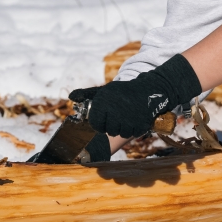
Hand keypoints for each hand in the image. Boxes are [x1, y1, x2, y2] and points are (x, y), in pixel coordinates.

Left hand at [69, 54, 201, 137]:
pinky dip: (135, 128)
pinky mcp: (141, 121)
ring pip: (121, 133)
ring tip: (127, 118)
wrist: (149, 88)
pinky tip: (135, 120)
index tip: (106, 118)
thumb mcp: (105, 91)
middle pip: (109, 130)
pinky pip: (133, 133)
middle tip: (119, 117)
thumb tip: (72, 96)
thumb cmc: (123, 92)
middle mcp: (115, 108)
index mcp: (104, 100)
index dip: (100, 123)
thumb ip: (87, 94)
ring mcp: (129, 115)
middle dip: (113, 126)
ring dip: (124, 128)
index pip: (96, 124)